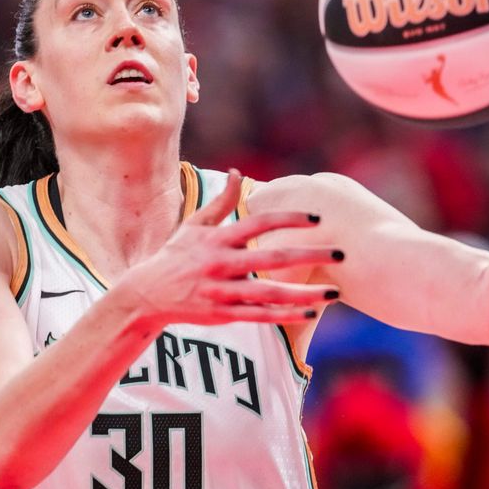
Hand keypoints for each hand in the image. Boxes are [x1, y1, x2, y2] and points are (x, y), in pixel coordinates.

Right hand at [115, 169, 340, 328]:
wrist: (147, 294)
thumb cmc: (176, 255)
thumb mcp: (194, 224)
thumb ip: (220, 201)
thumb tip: (237, 172)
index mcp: (218, 238)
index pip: (258, 223)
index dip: (288, 219)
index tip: (317, 218)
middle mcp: (221, 264)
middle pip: (272, 258)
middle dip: (309, 255)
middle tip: (341, 253)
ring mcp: (223, 291)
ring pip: (270, 293)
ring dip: (305, 293)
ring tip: (334, 292)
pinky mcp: (223, 314)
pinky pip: (260, 316)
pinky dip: (285, 316)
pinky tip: (310, 312)